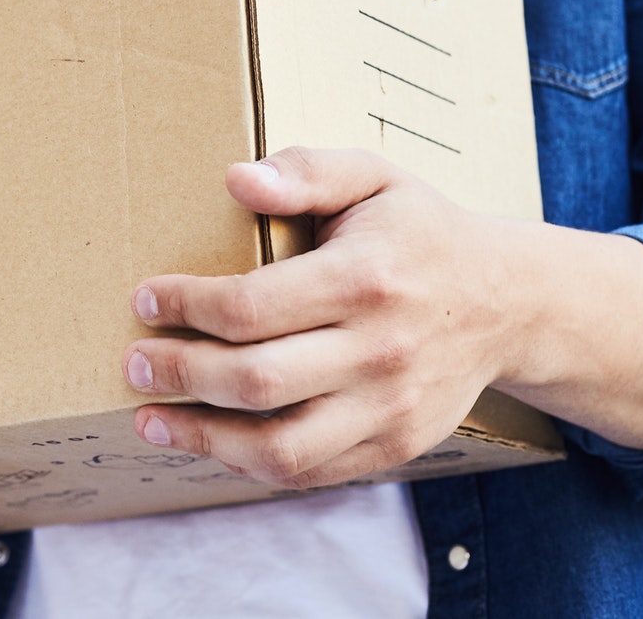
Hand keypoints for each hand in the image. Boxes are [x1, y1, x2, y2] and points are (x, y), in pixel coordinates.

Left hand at [123, 147, 642, 491]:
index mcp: (366, 278)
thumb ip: (306, 170)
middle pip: (258, 381)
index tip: (145, 298)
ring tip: (152, 421)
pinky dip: (252, 464)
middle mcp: (380, 351)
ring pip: (283, 448)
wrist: (508, 301)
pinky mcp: (395, 445)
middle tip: (134, 363)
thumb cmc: (421, 231)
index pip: (253, 307)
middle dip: (180, 375)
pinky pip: (312, 472)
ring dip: (204, 440)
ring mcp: (391, 408)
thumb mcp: (373, 176)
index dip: (187, 306)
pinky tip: (213, 441)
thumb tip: (238, 179)